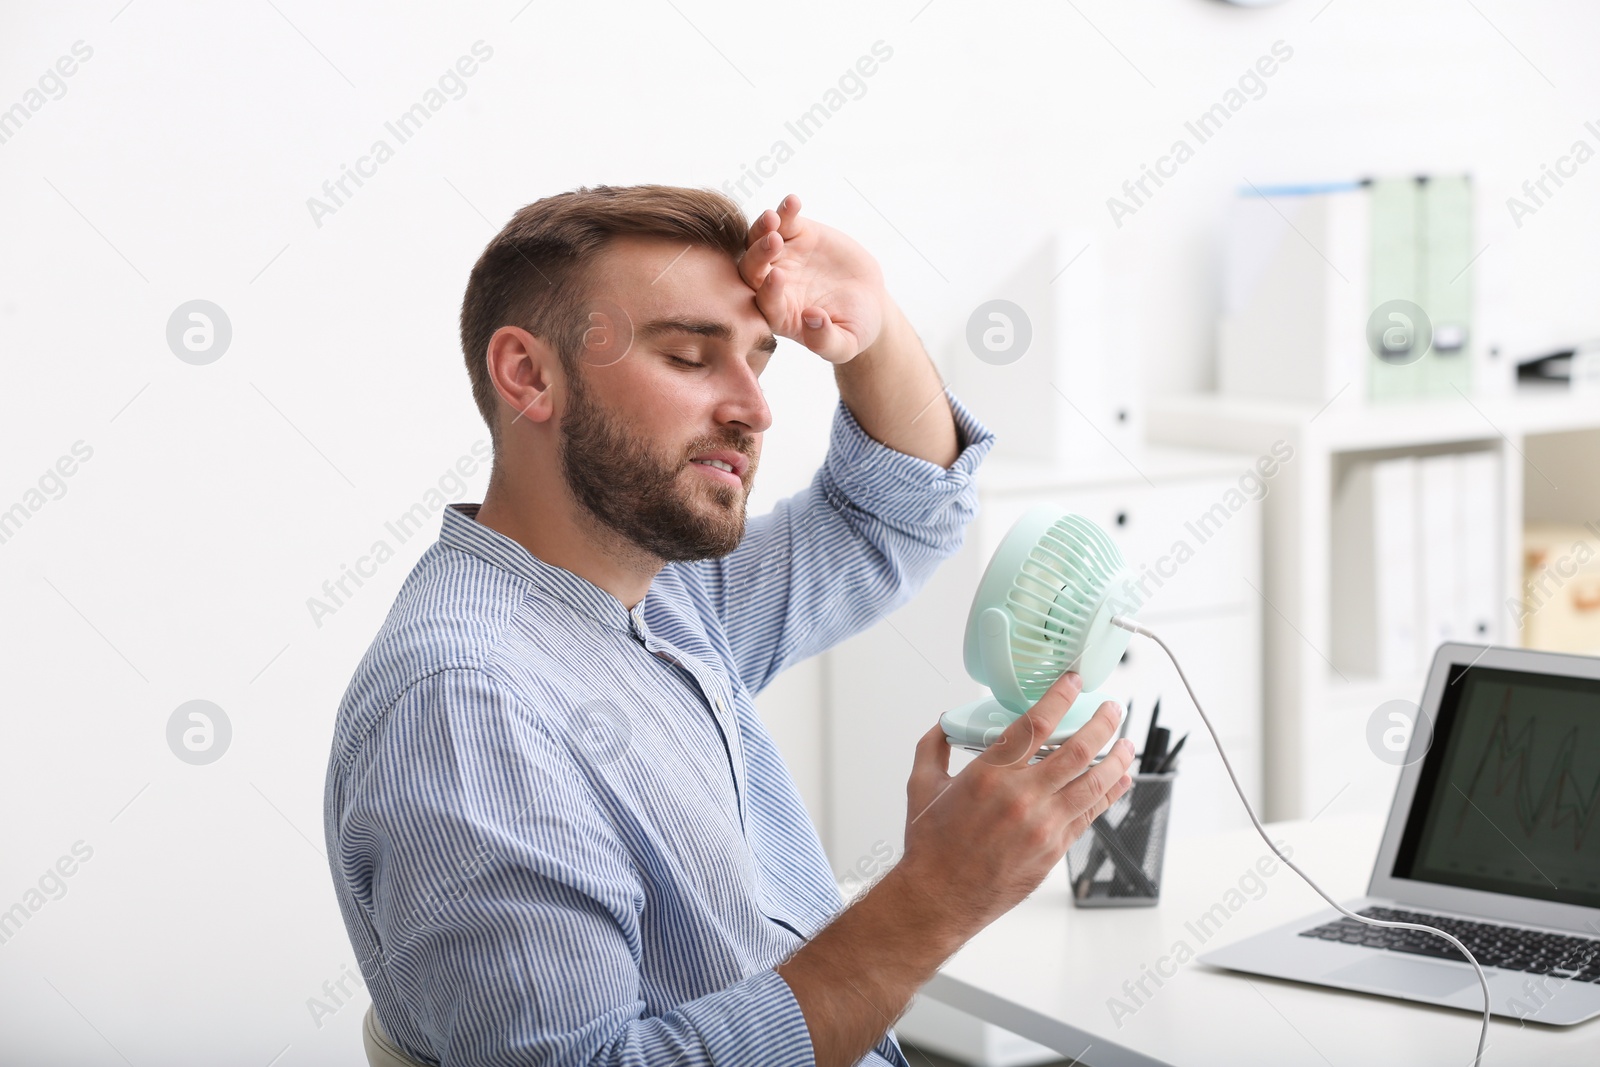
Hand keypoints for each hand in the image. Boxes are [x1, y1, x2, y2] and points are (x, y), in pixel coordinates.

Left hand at [738, 194, 886, 363]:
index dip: (768, 290)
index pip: (763, 302)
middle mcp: (772, 284)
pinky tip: (792, 201)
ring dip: (763, 228)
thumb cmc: (854, 328)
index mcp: (778, 314)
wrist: (868, 300)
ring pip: (760, 240)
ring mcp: (782, 257)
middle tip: (772, 242)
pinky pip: (785, 220)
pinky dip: (786, 211)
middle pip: (752, 269)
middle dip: (759, 255)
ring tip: (774, 218)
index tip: (778, 278)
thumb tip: (812, 319)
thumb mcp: (845, 344)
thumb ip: (826, 340)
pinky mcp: (798, 235)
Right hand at [893, 672, 1134, 932]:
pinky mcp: (1054, 849)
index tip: (1074, 681)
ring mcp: (1043, 825)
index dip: (1061, 696)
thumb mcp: (921, 786)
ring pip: (1094, 783)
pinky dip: (1109, 793)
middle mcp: (1022, 796)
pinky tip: (1119, 779)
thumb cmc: (931, 845)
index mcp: (989, 774)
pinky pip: (1091, 814)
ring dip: (1116, 758)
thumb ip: (933, 747)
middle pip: (1078, 750)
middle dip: (1102, 724)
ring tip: (1126, 743)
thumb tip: (945, 724)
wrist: (940, 897)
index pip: (1037, 723)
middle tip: (1112, 709)